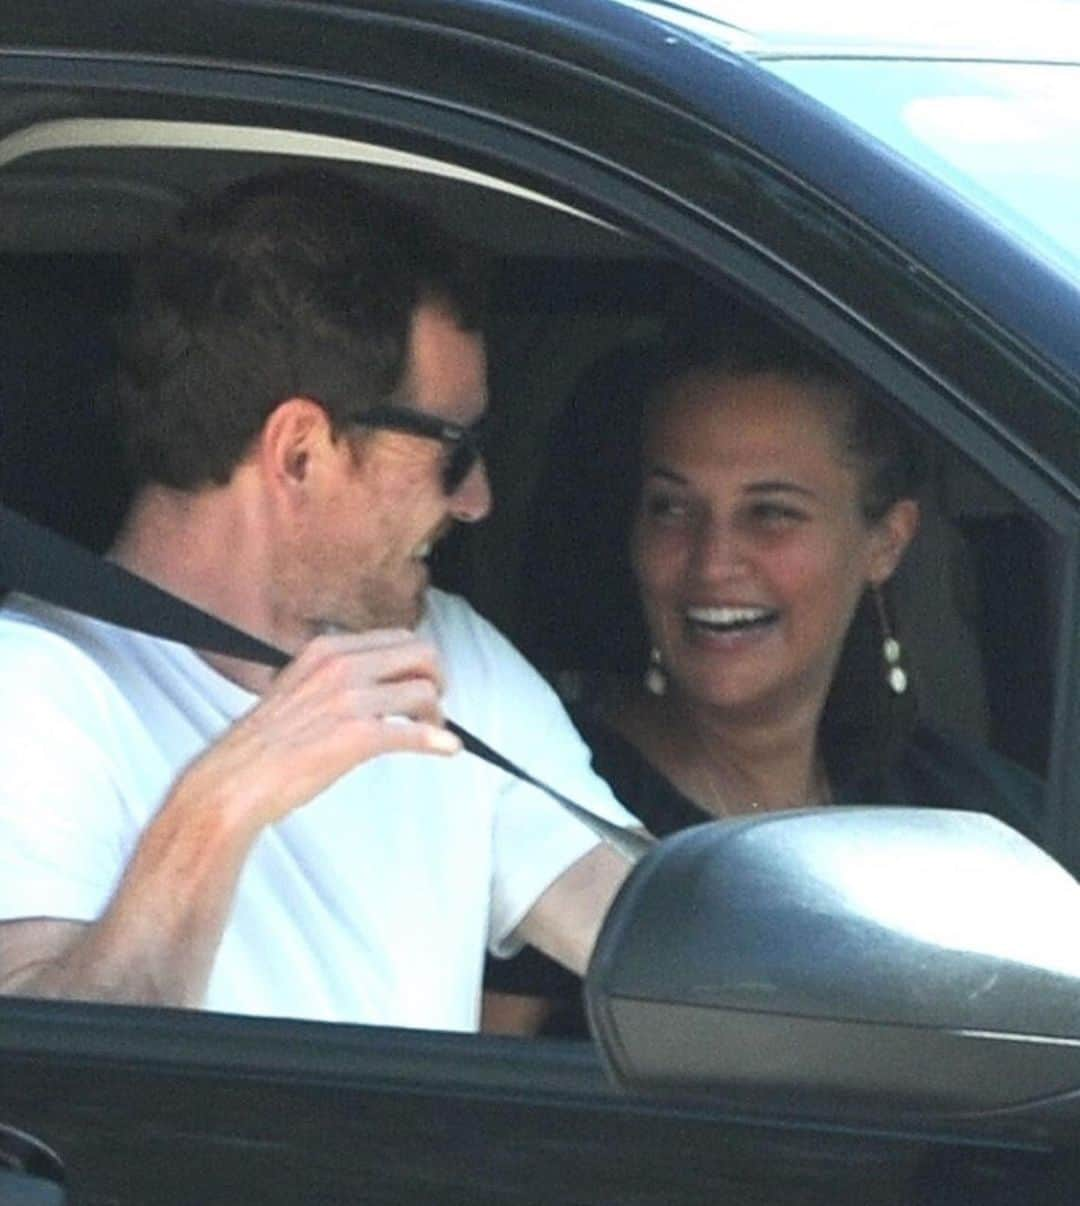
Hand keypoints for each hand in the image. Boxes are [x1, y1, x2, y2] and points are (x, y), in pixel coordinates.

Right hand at [173, 629, 459, 833]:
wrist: (234, 780)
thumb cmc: (262, 744)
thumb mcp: (296, 686)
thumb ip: (333, 677)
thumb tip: (372, 682)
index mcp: (327, 649)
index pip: (397, 638)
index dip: (417, 662)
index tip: (420, 683)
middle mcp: (340, 665)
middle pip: (421, 654)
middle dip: (437, 678)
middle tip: (434, 704)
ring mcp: (350, 699)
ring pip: (424, 690)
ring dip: (437, 713)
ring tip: (432, 731)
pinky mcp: (358, 735)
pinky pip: (415, 731)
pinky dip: (438, 740)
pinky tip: (447, 748)